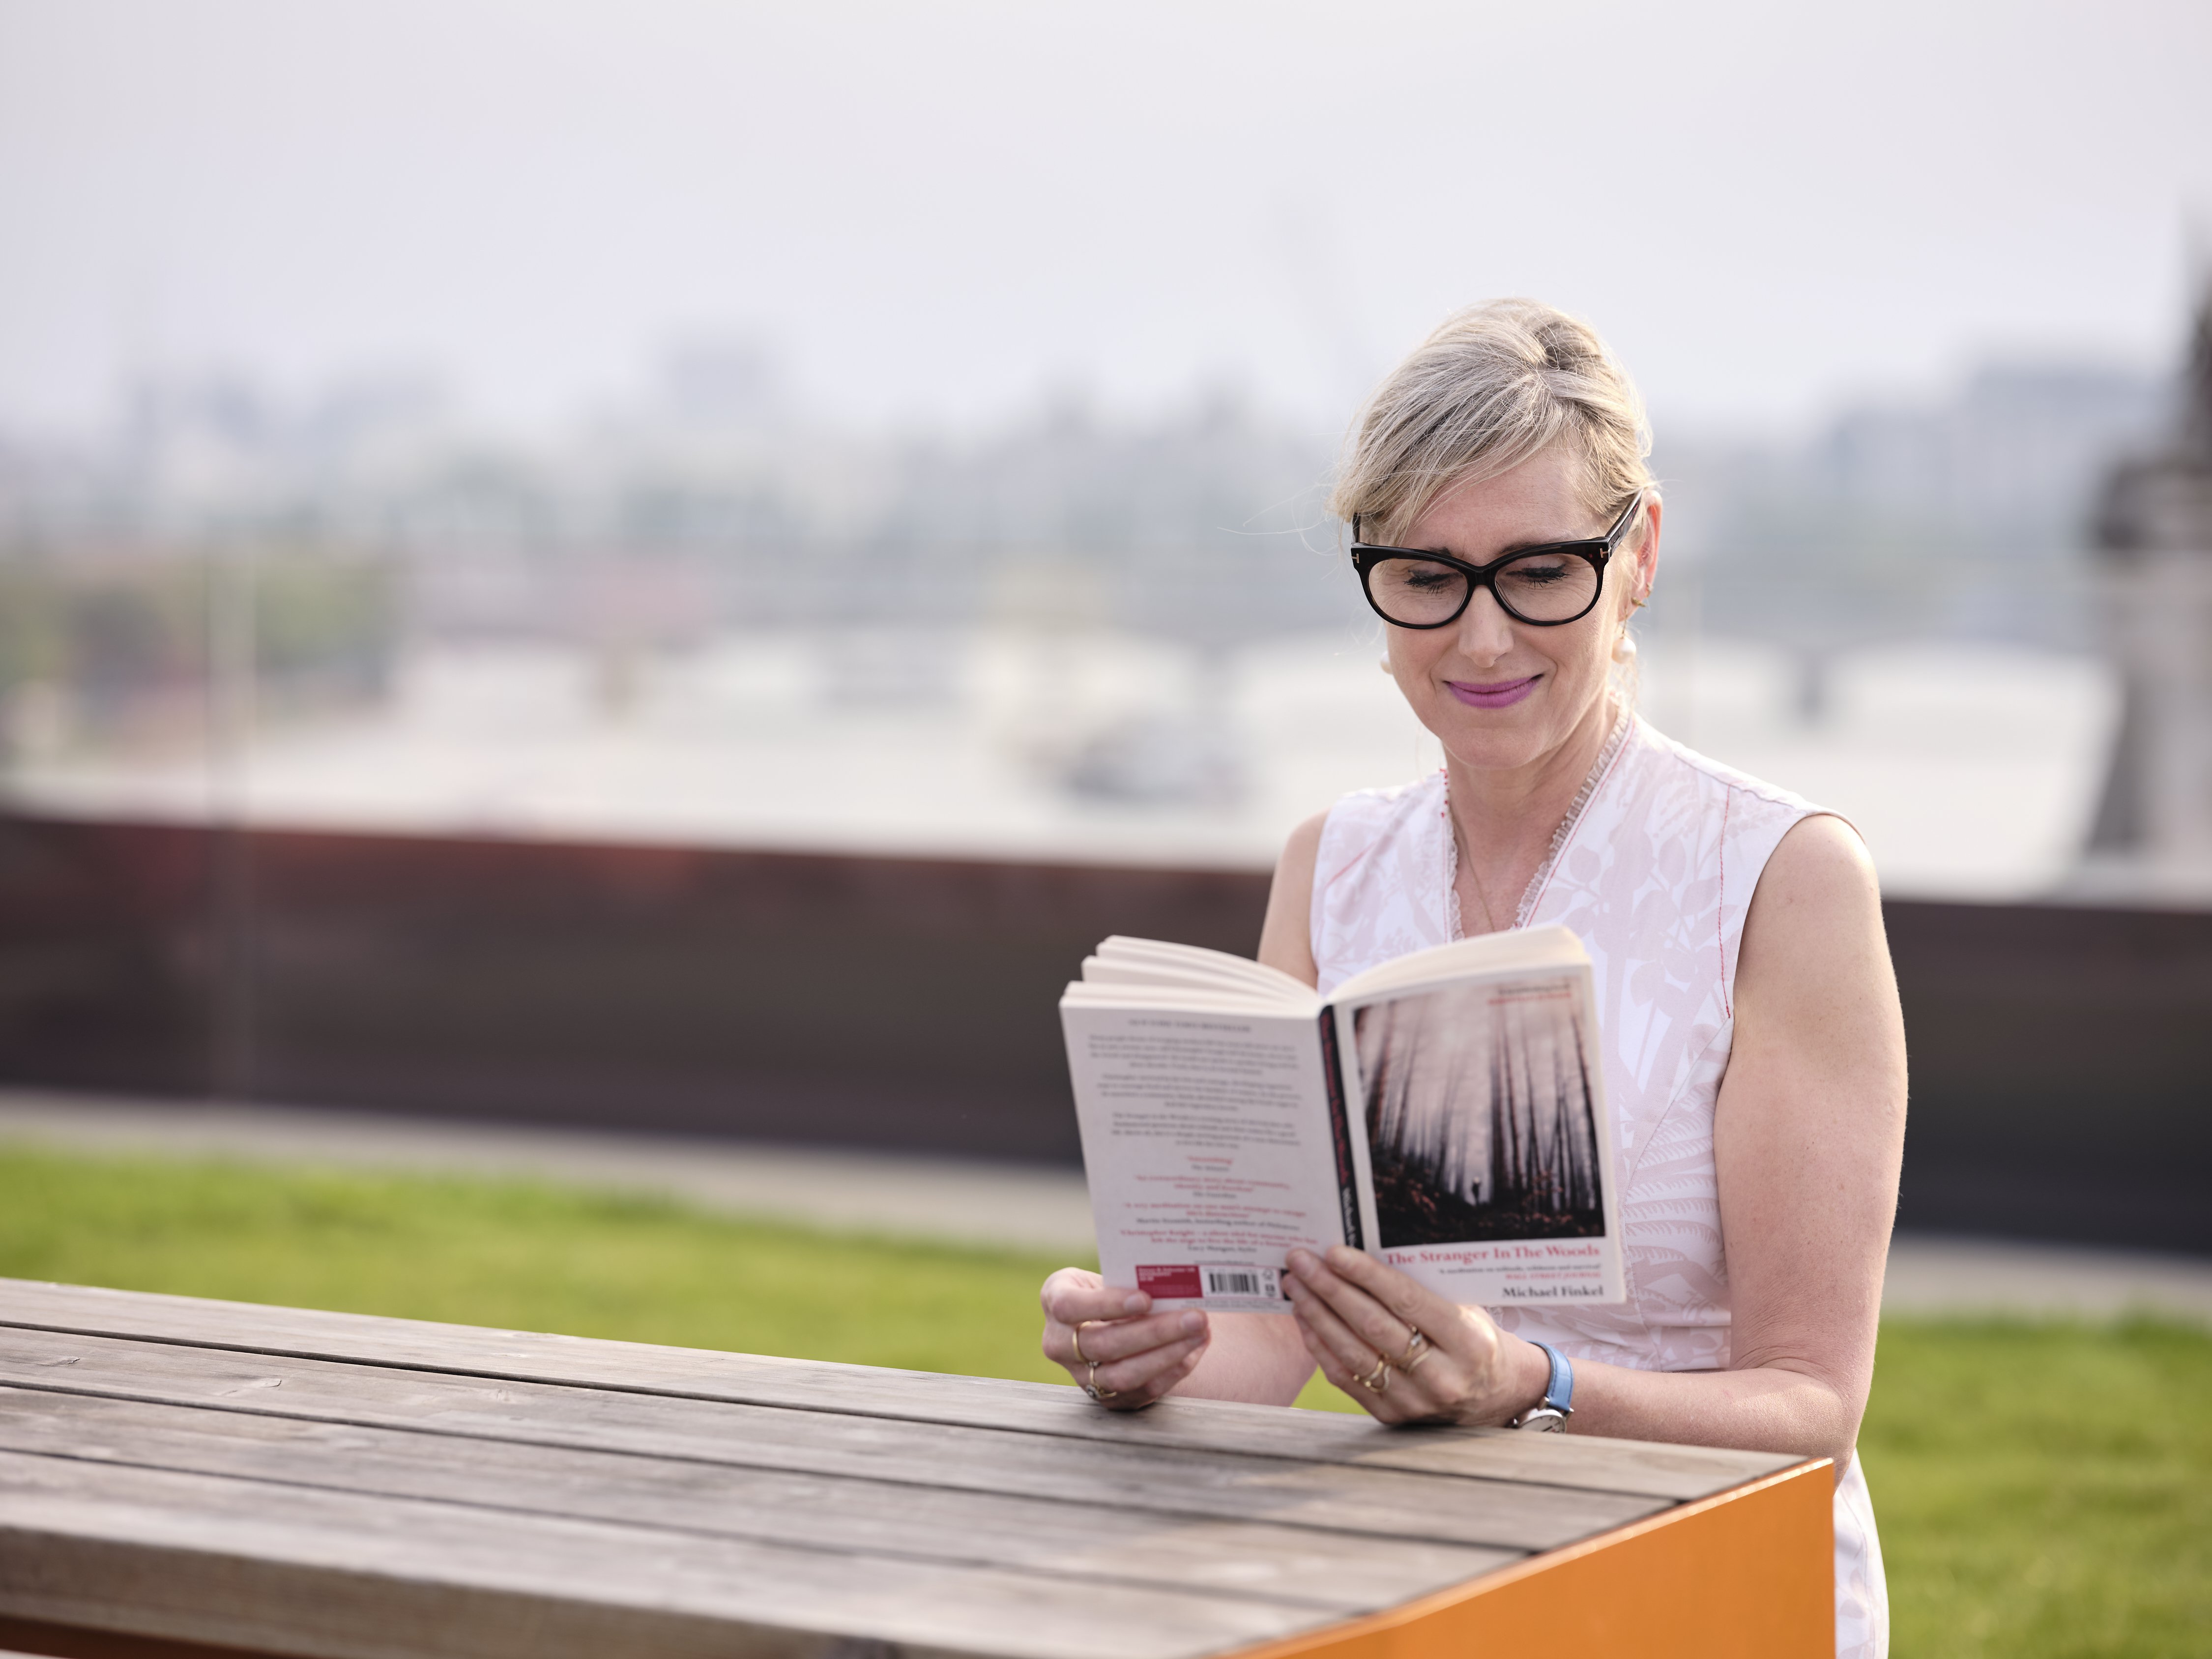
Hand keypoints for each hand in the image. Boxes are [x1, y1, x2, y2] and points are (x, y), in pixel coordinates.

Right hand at [1039, 1268, 1208, 1410]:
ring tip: (1201, 1333)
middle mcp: (1059, 1343)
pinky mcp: (1106, 1398)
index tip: (1146, 1299)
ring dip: (1168, 1355)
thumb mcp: (1106, 1272)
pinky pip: (1142, 1390)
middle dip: (1155, 1332)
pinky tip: (1194, 1350)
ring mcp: (1081, 1376)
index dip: (1107, 1304)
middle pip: (1104, 1344)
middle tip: (1195, 1317)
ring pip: (1123, 1375)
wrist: (1102, 1318)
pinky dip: (1173, 1370)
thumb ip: (1129, 1277)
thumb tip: (1175, 1281)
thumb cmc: (1109, 1286)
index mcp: (1055, 1300)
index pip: (1071, 1307)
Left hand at [1283, 1245, 1547, 1426]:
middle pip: (1373, 1326)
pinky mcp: (1392, 1417)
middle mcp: (1442, 1376)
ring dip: (1317, 1315)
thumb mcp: (1467, 1308)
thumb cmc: (1475, 1338)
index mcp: (1467, 1342)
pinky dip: (1321, 1347)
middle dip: (1330, 1289)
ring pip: (1353, 1354)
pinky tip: (1305, 1320)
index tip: (1332, 1252)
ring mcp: (1415, 1402)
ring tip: (1296, 1285)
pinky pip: (1346, 1379)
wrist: (1495, 1397)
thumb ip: (1424, 1288)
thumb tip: (1364, 1253)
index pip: (1406, 1301)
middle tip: (1300, 1261)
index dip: (1365, 1275)